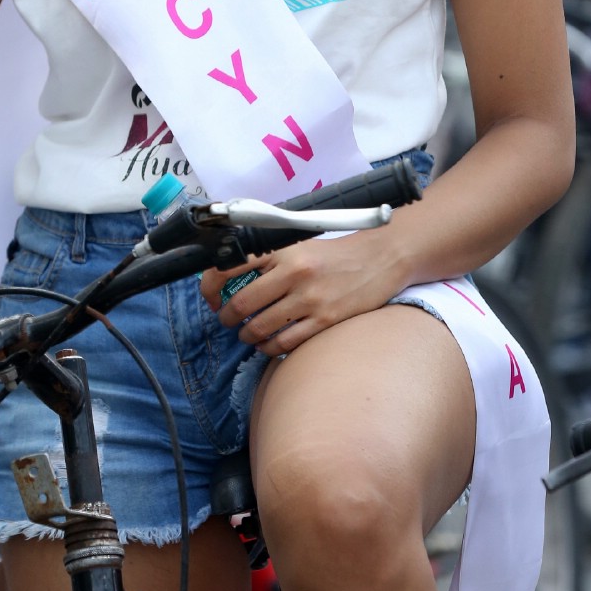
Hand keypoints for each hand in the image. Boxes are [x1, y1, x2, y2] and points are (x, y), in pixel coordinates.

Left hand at [200, 236, 401, 358]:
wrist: (380, 258)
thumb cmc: (333, 253)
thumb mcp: (297, 243)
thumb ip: (266, 257)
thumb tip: (226, 275)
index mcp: (282, 249)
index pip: (230, 266)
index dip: (211, 286)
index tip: (211, 297)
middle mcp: (293, 272)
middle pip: (241, 304)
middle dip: (226, 318)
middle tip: (226, 320)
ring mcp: (310, 298)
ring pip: (259, 328)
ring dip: (246, 335)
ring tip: (247, 334)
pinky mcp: (325, 320)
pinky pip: (284, 343)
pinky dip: (269, 347)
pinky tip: (268, 343)